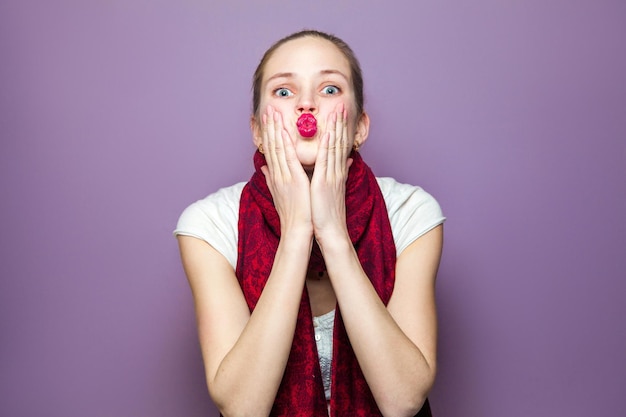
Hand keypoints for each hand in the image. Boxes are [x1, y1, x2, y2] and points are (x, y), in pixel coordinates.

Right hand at [260, 106, 312, 234]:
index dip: (269, 133)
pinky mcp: (293, 179)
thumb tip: (265, 168)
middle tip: (267, 108)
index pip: (271, 150)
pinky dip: (286, 143)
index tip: (267, 119)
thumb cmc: (293, 213)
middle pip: (271, 145)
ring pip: (278, 147)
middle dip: (269, 126)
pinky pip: (288, 157)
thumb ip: (272, 179)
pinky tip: (285, 130)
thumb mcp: (280, 194)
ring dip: (275, 129)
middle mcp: (277, 174)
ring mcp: (284, 176)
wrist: (298, 229)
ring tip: (273, 112)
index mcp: (276, 176)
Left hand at [310, 103, 352, 241]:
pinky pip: (327, 161)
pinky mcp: (325, 182)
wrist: (331, 231)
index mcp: (335, 173)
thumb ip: (335, 174)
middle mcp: (336, 172)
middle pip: (339, 143)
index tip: (339, 115)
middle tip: (342, 105)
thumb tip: (345, 163)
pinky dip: (328, 146)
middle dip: (340, 123)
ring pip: (334, 147)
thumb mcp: (331, 191)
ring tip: (337, 111)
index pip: (338, 147)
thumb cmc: (326, 214)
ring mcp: (332, 176)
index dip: (339, 129)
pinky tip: (329, 133)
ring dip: (336, 128)